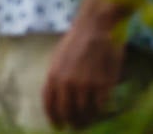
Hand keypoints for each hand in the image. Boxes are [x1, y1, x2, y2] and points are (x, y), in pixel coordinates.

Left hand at [42, 2, 127, 128]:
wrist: (94, 28)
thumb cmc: (75, 41)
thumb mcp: (57, 58)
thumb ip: (56, 78)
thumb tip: (56, 99)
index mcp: (52, 75)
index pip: (49, 105)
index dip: (53, 118)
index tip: (57, 126)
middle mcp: (67, 83)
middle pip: (66, 112)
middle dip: (70, 122)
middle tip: (74, 126)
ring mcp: (85, 85)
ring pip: (84, 112)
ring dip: (85, 120)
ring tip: (86, 121)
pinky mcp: (103, 85)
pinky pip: (99, 106)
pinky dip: (98, 112)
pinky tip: (98, 112)